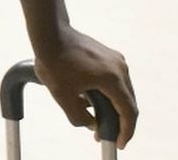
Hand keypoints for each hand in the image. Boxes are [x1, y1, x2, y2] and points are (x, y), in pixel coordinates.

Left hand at [33, 27, 137, 148]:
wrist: (49, 32)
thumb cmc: (54, 61)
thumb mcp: (63, 96)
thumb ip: (79, 117)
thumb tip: (91, 125)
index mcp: (113, 79)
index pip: (128, 112)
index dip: (125, 131)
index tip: (118, 144)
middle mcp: (120, 68)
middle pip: (127, 102)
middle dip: (118, 121)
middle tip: (106, 135)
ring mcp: (115, 59)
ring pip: (121, 90)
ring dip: (112, 106)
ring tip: (98, 120)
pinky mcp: (108, 55)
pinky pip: (114, 79)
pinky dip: (108, 93)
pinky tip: (92, 100)